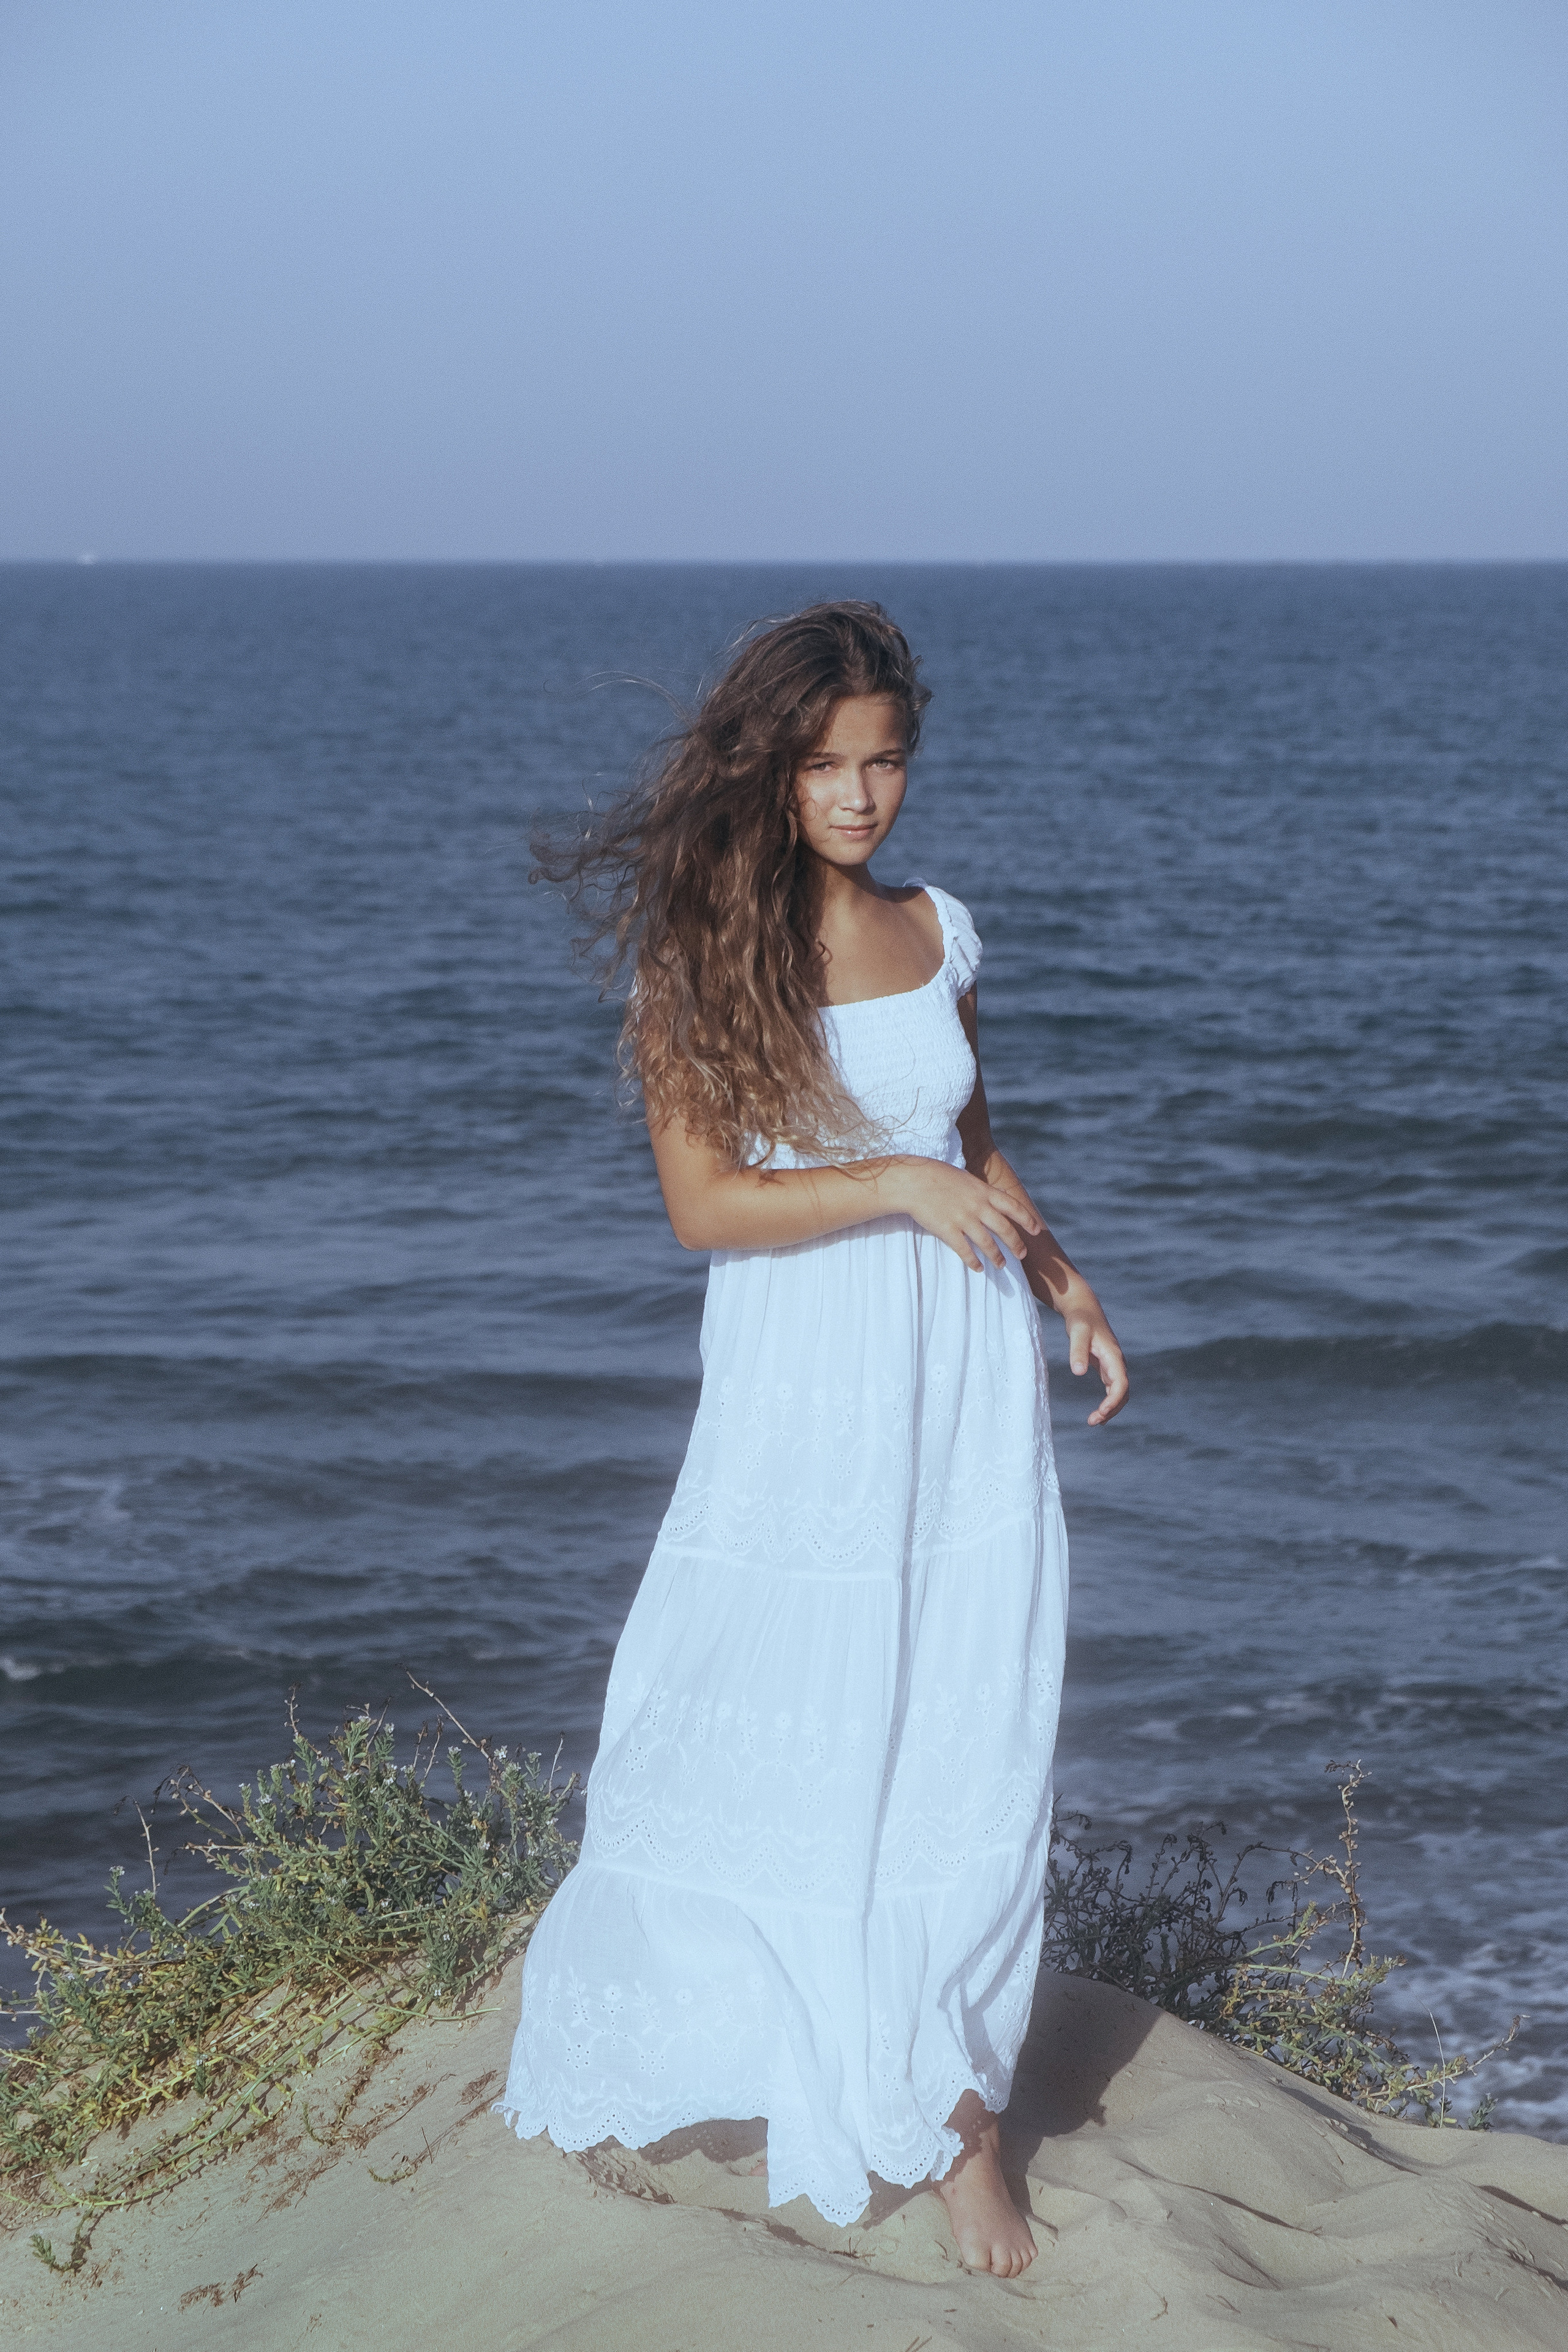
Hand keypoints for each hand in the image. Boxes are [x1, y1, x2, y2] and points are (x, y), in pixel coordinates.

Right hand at [888, 1158, 1041, 1272]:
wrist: (914, 1180)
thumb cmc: (937, 1176)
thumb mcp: (966, 1179)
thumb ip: (981, 1190)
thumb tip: (996, 1195)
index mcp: (984, 1192)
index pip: (1013, 1207)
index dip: (1027, 1219)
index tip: (1036, 1230)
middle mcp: (978, 1206)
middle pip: (1004, 1229)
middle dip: (1016, 1244)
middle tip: (1022, 1255)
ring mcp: (963, 1219)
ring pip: (987, 1243)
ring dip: (997, 1256)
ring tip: (1001, 1265)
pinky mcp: (948, 1230)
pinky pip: (965, 1251)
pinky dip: (974, 1261)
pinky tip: (978, 1268)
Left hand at [1062, 1299, 1128, 1425]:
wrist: (1084, 1309)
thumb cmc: (1080, 1319)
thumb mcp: (1077, 1332)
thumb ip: (1077, 1351)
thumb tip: (1078, 1373)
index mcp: (1113, 1356)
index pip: (1121, 1384)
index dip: (1114, 1400)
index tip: (1101, 1412)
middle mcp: (1117, 1363)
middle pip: (1122, 1393)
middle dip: (1112, 1409)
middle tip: (1093, 1421)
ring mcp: (1113, 1366)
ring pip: (1119, 1393)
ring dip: (1110, 1409)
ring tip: (1093, 1422)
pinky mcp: (1106, 1368)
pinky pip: (1112, 1390)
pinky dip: (1108, 1403)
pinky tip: (1098, 1414)